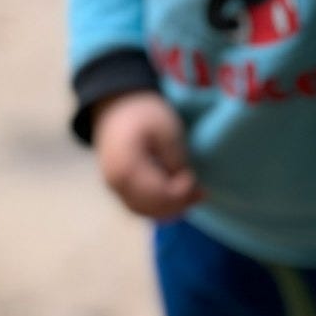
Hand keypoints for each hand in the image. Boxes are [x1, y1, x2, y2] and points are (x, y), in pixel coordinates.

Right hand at [92, 92, 202, 220]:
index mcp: (127, 169)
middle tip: (202, 193)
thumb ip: (175, 160)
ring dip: (169, 209)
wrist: (116, 104)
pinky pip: (137, 205)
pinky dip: (157, 206)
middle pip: (151, 207)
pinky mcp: (117, 187)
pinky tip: (176, 199)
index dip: (181, 192)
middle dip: (179, 204)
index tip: (195, 178)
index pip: (159, 193)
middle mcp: (116, 184)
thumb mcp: (166, 130)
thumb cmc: (144, 113)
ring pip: (144, 211)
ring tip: (193, 197)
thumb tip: (185, 186)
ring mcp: (114, 187)